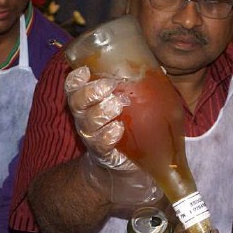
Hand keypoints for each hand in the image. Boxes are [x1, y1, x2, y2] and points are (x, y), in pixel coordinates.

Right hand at [66, 66, 160, 206]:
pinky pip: (100, 143)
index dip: (76, 78)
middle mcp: (86, 118)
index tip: (86, 71)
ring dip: (101, 111)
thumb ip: (138, 87)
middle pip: (77, 102)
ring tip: (117, 106)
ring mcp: (92, 136)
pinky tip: (118, 129)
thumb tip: (159, 68)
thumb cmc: (127, 127)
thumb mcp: (129, 105)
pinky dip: (108, 135)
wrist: (125, 164)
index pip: (73, 87)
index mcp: (90, 102)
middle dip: (91, 92)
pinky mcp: (103, 153)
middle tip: (110, 87)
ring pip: (88, 122)